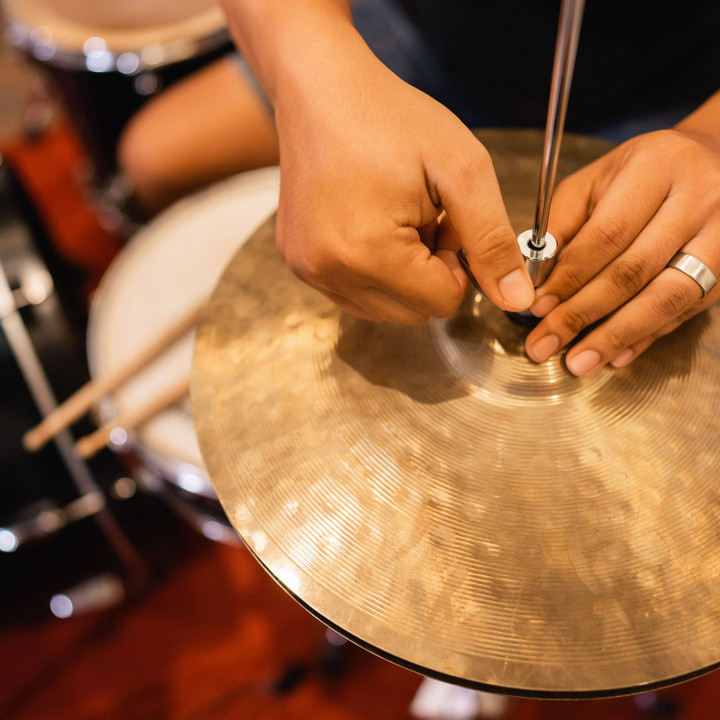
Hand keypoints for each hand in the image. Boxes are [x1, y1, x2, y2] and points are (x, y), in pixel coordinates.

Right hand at [272, 33, 533, 322]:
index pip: (442, 303)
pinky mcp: (298, 263)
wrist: (321, 90)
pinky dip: (374, 271)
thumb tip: (518, 300)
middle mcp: (328, 273)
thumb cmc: (391, 119)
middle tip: (424, 215)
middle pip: (413, 312)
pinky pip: (354, 294)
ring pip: (384, 308)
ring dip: (403, 275)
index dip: (458, 264)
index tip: (446, 218)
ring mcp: (308, 270)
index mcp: (368, 254)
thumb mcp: (461, 171)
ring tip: (397, 218)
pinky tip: (371, 225)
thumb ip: (492, 242)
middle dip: (430, 272)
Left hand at [524, 128, 719, 374]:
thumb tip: (536, 283)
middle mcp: (699, 198)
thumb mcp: (594, 182)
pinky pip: (688, 311)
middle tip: (545, 343)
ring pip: (668, 297)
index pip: (607, 235)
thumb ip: (563, 227)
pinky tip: (615, 354)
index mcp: (657, 168)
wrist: (711, 161)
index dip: (569, 278)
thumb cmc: (640, 175)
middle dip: (582, 314)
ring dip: (617, 336)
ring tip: (578, 362)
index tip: (537, 308)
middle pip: (634, 271)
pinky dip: (648, 336)